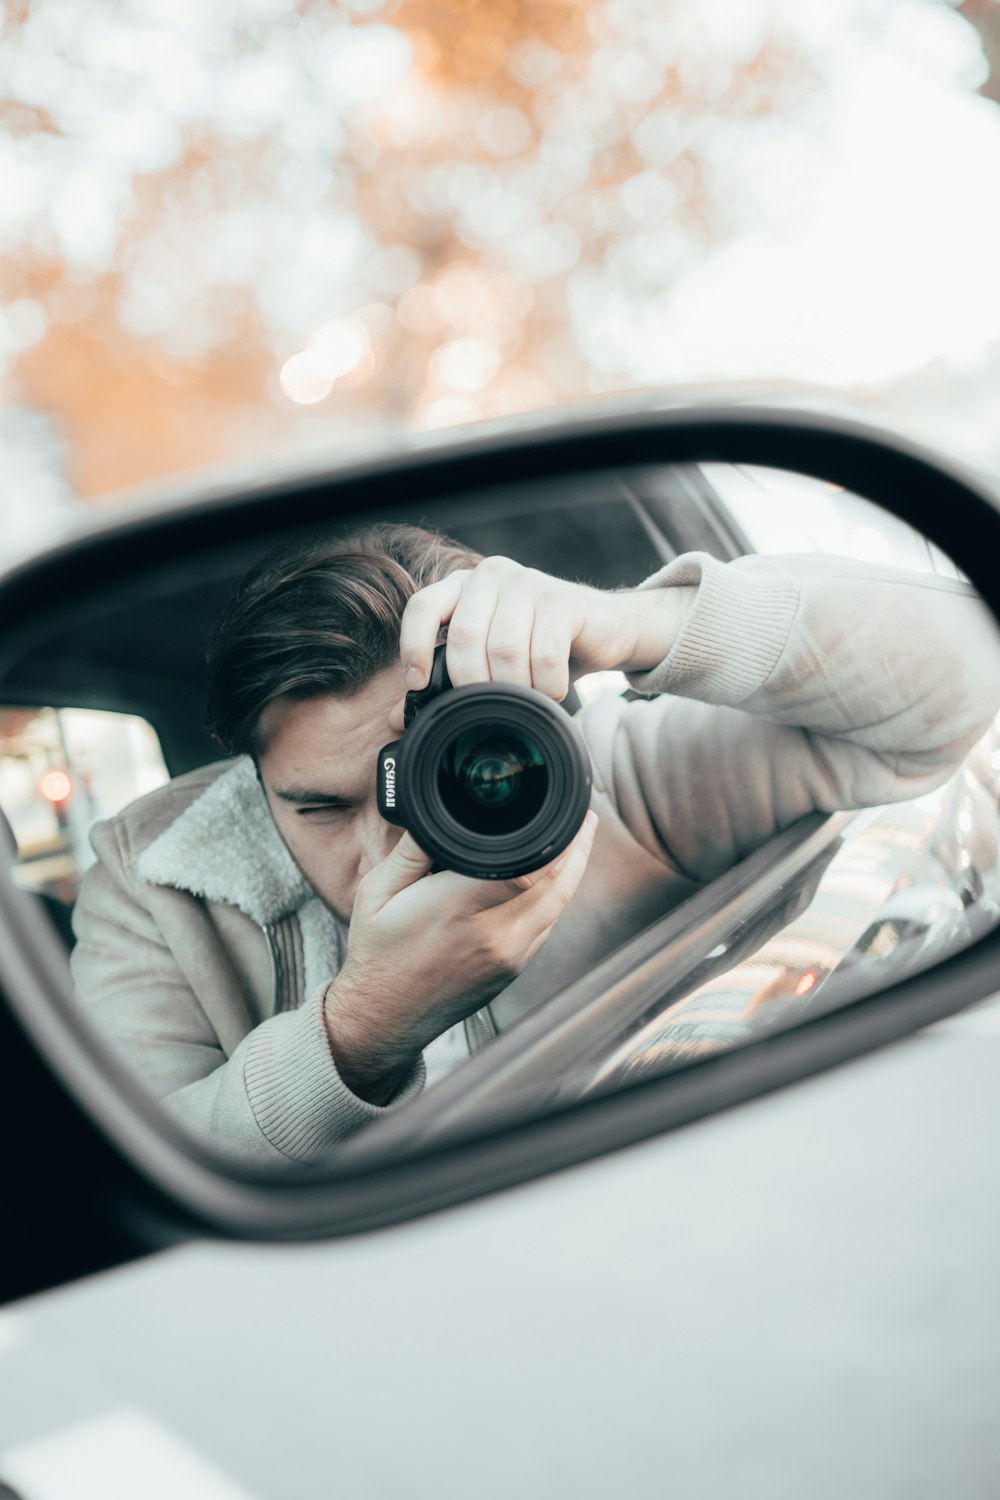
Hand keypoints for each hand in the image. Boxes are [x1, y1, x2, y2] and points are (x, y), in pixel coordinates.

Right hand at [323, 811, 598, 1103]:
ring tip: (579, 841)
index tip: (563, 814)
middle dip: (575, 848)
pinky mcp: (514, 969)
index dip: (554, 838)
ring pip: (559, 906)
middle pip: (557, 884)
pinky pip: (547, 926)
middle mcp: (495, 933)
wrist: (384, 1017)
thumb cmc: (378, 954)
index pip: (527, 867)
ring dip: (573, 872)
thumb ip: (412, 848)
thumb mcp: (378, 890)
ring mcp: (510, 955)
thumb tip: (435, 811)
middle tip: (584, 818)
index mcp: (460, 906)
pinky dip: (557, 899)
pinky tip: (555, 881)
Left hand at [389, 556, 692, 730]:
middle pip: (464, 637)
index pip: (422, 607)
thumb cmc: (540, 646)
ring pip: (504, 648)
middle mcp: (490, 576)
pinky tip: (551, 694)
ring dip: (513, 689)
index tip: (418, 686)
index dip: (412, 647)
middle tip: (488, 707)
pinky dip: (545, 686)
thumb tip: (398, 718)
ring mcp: (527, 583)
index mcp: (462, 585)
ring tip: (523, 702)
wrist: (605, 628)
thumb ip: (447, 680)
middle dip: (472, 683)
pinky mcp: (562, 601)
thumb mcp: (489, 659)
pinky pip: (543, 654)